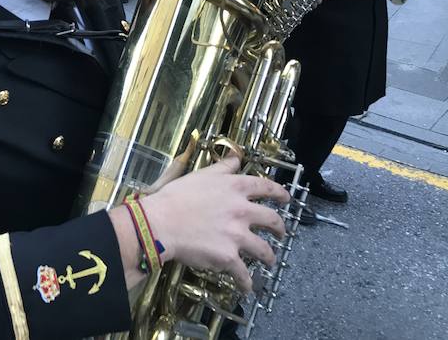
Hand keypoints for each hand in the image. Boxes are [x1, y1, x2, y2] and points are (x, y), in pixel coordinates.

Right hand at [139, 156, 289, 292]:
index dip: (280, 194)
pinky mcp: (229, 257)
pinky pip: (244, 274)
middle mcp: (242, 211)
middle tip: (281, 232)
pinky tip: (247, 288)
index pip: (267, 188)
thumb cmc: (176, 197)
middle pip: (272, 220)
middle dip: (280, 228)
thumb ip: (222, 168)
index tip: (286, 199)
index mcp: (236, 188)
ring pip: (264, 250)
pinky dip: (246, 283)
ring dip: (269, 258)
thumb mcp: (201, 175)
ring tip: (269, 261)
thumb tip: (236, 159)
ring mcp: (238, 236)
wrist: (161, 222)